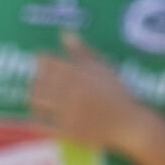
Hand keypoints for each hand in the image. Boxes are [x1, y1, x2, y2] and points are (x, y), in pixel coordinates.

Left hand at [30, 31, 151, 151]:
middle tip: (37, 79)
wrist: (131, 126)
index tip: (40, 60)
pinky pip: (41, 124)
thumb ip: (82, 51)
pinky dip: (35, 119)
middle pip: (39, 81)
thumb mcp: (104, 69)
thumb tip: (64, 32)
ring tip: (36, 96)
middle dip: (35, 79)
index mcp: (81, 76)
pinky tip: (38, 116)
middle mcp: (73, 93)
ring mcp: (69, 113)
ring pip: (37, 101)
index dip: (41, 60)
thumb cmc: (117, 95)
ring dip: (33, 97)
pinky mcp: (68, 132)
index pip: (48, 62)